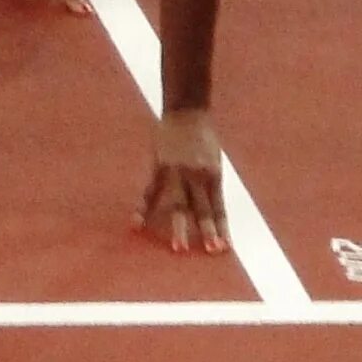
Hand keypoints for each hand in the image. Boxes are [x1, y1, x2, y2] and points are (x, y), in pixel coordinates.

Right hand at [135, 109, 229, 253]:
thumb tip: (211, 213)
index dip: (221, 228)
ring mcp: (176, 172)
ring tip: (178, 247)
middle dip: (206, 231)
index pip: (218, 208)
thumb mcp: (214, 161)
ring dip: (178, 227)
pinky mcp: (158, 166)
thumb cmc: (203, 137)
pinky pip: (149, 191)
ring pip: (178, 204)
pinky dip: (143, 208)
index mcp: (213, 175)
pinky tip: (137, 224)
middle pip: (201, 208)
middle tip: (209, 250)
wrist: (186, 110)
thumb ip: (209, 185)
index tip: (224, 248)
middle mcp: (196, 175)